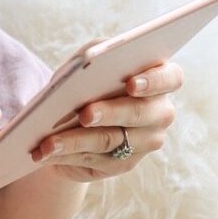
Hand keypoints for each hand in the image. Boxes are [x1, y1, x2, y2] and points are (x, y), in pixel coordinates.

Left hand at [29, 61, 183, 183]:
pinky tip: (46, 153)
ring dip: (76, 141)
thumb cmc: (87, 79)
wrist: (74, 118)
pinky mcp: (123, 163)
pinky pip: (94, 160)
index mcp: (160, 80)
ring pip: (110, 140)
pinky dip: (67, 155)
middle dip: (109, 113)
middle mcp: (160, 113)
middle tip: (85, 114)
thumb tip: (89, 61)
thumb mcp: (90, 60)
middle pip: (139, 113)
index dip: (154, 81)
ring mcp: (145, 142)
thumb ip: (95, 54)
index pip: (171, 78)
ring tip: (49, 142)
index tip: (131, 83)